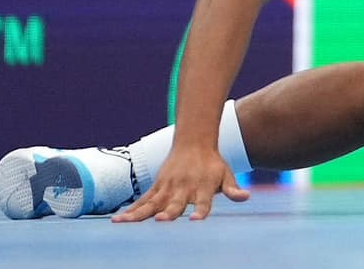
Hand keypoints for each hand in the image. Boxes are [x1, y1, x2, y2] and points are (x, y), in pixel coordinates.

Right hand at [111, 145, 246, 222]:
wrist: (195, 141)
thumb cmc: (212, 164)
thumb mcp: (226, 174)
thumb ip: (233, 188)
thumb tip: (245, 197)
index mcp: (203, 187)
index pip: (204, 202)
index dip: (200, 211)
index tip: (195, 220)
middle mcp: (184, 188)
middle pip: (175, 203)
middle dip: (169, 212)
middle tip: (162, 220)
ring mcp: (168, 187)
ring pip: (152, 203)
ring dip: (138, 214)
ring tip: (124, 223)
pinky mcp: (157, 187)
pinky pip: (142, 200)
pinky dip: (131, 210)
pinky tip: (118, 219)